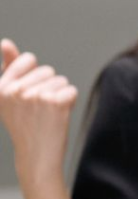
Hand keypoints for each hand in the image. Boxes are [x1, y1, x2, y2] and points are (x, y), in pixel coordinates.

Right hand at [0, 39, 76, 186]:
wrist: (38, 156)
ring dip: (59, 95)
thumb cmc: (26, 125)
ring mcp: (35, 95)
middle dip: (48, 87)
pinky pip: (71, 90)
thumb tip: (6, 42)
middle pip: (48, 70)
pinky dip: (70, 102)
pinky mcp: (55, 102)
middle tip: (39, 110)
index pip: (29, 59)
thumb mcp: (11, 97)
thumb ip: (9, 68)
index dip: (36, 76)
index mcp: (1, 86)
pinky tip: (58, 116)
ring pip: (61, 80)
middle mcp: (15, 89)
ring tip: (47, 114)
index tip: (30, 97)